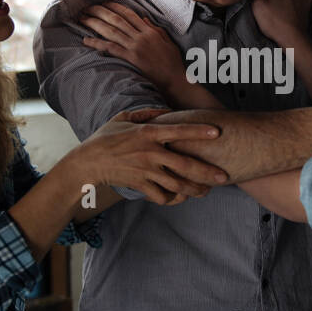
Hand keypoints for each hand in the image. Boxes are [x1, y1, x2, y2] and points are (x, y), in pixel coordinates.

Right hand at [70, 109, 227, 205]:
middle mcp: (150, 152)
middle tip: (223, 177)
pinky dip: (173, 199)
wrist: (87, 163)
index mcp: (148, 133)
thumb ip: (147, 113)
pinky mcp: (140, 185)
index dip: (198, 131)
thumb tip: (168, 111)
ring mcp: (145, 171)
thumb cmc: (105, 138)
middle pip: (185, 165)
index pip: (178, 131)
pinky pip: (162, 196)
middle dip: (207, 172)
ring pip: (177, 184)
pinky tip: (180, 197)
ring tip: (207, 191)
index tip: (217, 132)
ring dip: (194, 189)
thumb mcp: (123, 118)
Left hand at [79, 2, 189, 98]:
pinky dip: (97, 43)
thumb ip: (155, 28)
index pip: (129, 14)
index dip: (114, 7)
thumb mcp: (167, 41)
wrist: (176, 80)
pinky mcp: (131, 59)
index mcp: (150, 31)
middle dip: (100, 12)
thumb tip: (143, 18)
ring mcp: (135, 47)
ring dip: (95, 23)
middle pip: (116, 19)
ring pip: (111, 31)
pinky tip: (86, 40)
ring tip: (82, 19)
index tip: (102, 2)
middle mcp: (141, 36)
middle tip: (86, 8)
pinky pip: (111, 48)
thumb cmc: (173, 63)